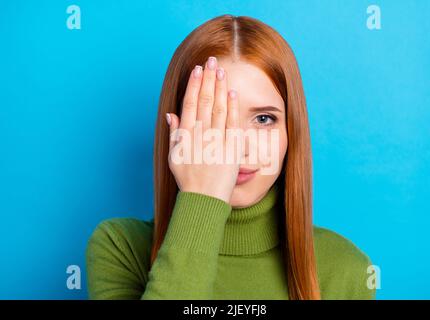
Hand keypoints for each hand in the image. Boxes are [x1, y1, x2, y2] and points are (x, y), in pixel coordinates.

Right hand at [166, 56, 242, 203]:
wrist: (204, 199)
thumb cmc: (188, 180)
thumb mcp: (174, 157)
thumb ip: (174, 134)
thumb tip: (171, 114)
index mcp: (185, 135)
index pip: (190, 104)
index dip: (194, 85)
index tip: (198, 70)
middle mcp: (200, 134)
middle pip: (205, 101)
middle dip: (208, 79)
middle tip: (211, 61)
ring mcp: (216, 140)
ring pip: (219, 107)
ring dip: (220, 87)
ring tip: (221, 70)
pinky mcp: (230, 147)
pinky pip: (232, 123)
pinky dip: (232, 107)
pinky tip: (232, 92)